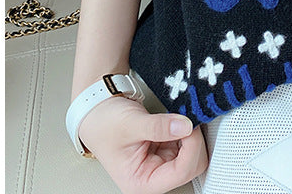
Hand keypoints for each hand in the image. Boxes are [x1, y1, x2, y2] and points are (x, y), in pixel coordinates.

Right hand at [77, 96, 208, 193]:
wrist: (97, 111)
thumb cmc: (104, 124)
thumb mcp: (131, 124)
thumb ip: (158, 127)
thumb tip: (186, 126)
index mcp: (141, 181)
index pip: (180, 173)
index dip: (191, 148)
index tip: (190, 125)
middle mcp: (153, 175)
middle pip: (192, 166)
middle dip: (194, 142)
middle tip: (189, 118)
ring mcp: (161, 161)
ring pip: (193, 153)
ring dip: (192, 134)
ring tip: (183, 116)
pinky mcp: (166, 147)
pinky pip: (187, 141)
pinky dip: (187, 128)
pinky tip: (180, 118)